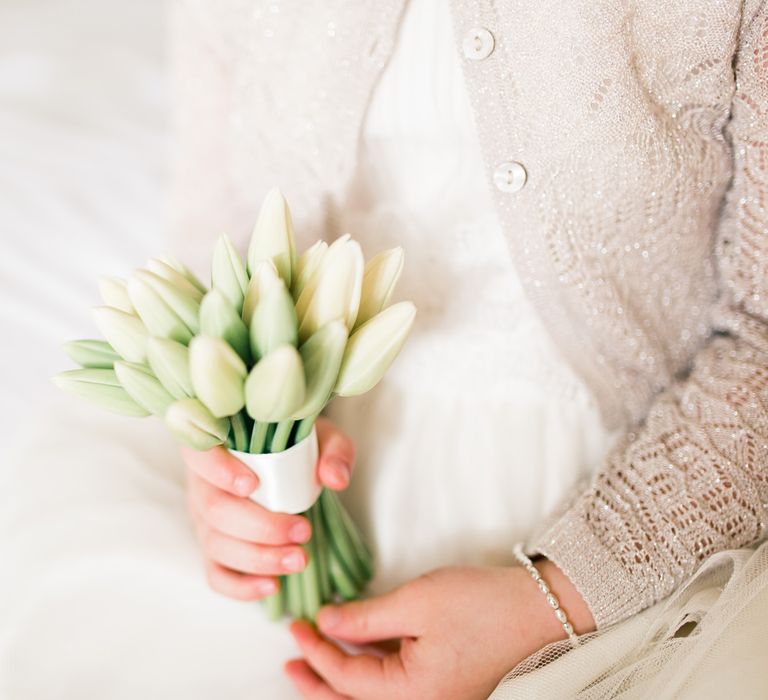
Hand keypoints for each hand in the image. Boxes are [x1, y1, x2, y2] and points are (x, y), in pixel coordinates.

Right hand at [183, 417, 354, 599]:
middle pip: (214, 509)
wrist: (291, 465)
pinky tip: (273, 585)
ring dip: (258, 558)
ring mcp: (204, 520)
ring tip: (299, 559)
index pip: (200, 453)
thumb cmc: (299, 448)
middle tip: (303, 531)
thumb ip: (333, 451)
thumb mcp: (323, 439)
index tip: (252, 484)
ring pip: (216, 545)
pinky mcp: (215, 550)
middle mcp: (202, 483)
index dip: (218, 470)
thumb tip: (336, 479)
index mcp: (218, 445)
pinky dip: (241, 586)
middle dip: (260, 526)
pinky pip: (217, 575)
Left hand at [285, 561, 595, 699]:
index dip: (316, 651)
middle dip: (318, 681)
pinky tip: (360, 647)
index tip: (297, 625)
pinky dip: (372, 668)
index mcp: (412, 695)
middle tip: (290, 660)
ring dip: (342, 677)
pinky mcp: (446, 685)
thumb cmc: (484, 605)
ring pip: (374, 695)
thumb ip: (366, 617)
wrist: (540, 608)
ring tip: (315, 657)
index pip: (346, 677)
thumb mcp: (417, 602)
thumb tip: (328, 622)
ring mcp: (436, 699)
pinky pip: (397, 684)